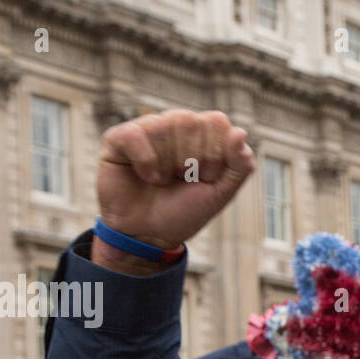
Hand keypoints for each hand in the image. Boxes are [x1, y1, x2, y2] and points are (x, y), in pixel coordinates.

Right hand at [95, 110, 254, 272]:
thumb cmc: (184, 211)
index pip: (216, 121)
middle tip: (183, 180)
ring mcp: (146, 129)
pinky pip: (135, 136)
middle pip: (190, 121)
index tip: (206, 177)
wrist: (150, 236)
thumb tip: (240, 132)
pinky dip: (146, 162)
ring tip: (163, 180)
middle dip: (192, 161)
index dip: (215, 154)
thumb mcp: (220, 193)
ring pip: (164, 127)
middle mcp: (174, 125)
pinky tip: (146, 177)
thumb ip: (240, 166)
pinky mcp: (118, 139)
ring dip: (168, 165)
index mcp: (202, 133)